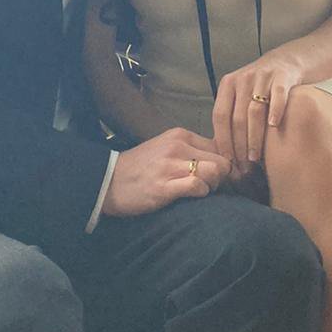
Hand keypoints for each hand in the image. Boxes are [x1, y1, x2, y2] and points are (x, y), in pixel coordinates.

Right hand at [100, 127, 230, 217]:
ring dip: (213, 185)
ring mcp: (171, 166)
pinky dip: (201, 193)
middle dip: (221, 176)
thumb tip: (220, 161)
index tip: (217, 175)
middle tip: (210, 185)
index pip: (219, 145)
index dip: (223, 162)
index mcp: (180, 135)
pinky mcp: (165, 186)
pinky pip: (197, 186)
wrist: (109, 181)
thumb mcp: (166, 148)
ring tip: (201, 191)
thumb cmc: (140, 167)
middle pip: (221, 160)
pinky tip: (192, 196)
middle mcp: (178, 146)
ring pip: (214, 171)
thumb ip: (190, 150)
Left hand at [212, 52, 307, 171]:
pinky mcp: (282, 77)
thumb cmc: (259, 87)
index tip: (227, 160)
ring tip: (255, 157)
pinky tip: (274, 126)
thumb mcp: (240, 94)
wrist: (285, 62)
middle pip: (237, 117)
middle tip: (242, 166)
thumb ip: (231, 116)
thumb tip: (223, 153)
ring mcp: (263, 77)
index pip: (220, 116)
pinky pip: (278, 96)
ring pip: (255, 111)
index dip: (222, 140)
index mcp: (228, 84)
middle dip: (239, 145)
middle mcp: (243, 79)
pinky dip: (275, 111)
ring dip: (254, 137)